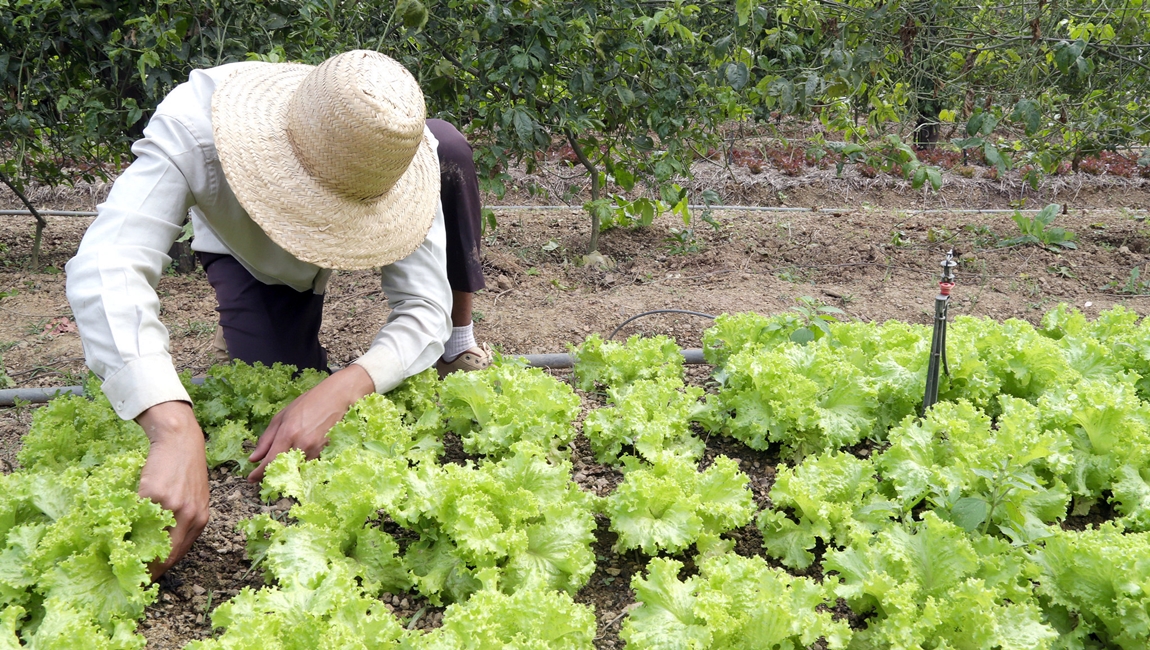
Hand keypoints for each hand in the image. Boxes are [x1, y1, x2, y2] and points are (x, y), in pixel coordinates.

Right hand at [136, 401, 210, 578]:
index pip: (178, 554)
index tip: (144, 580)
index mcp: (200, 519)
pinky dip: (125, 529)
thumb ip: (182, 520)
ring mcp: (172, 506)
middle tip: (129, 579)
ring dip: (134, 553)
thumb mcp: (193, 498)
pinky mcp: (154, 494)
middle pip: (166, 554)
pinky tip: (116, 534)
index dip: (160, 570)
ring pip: (149, 539)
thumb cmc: (185, 469)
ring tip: (119, 561)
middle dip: (147, 570)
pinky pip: (137, 518)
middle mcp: (189, 516)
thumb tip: (158, 545)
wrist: (180, 441)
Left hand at [247, 365, 373, 481]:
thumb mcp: (283, 416)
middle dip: (273, 475)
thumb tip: (254, 458)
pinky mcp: (327, 452)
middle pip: (283, 470)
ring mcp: (316, 450)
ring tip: (284, 466)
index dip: (258, 473)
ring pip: (298, 471)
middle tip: (266, 474)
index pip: (269, 461)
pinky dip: (303, 466)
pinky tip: (301, 460)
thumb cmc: (310, 402)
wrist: (339, 396)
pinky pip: (311, 466)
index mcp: (288, 433)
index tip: (251, 479)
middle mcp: (302, 444)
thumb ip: (266, 438)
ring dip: (289, 472)